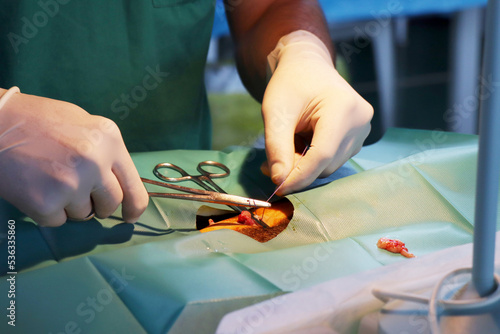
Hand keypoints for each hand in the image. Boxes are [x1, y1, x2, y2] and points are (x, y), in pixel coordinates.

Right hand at [0, 89, 148, 225]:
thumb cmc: (36, 121)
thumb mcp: (82, 124)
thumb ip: (105, 151)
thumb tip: (119, 182)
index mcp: (109, 139)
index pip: (134, 186)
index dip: (134, 207)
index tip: (130, 217)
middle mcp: (96, 162)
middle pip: (111, 204)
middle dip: (99, 206)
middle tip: (79, 194)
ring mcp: (72, 184)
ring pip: (84, 214)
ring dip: (69, 205)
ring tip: (49, 180)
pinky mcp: (46, 203)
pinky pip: (57, 221)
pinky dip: (47, 211)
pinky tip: (35, 188)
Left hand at [261, 30, 372, 194]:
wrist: (307, 66)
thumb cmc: (289, 84)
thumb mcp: (275, 112)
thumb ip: (277, 147)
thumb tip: (279, 181)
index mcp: (343, 108)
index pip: (322, 155)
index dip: (299, 176)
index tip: (277, 188)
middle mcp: (360, 121)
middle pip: (326, 164)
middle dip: (298, 169)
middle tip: (272, 161)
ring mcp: (363, 130)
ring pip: (330, 166)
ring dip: (305, 164)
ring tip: (289, 142)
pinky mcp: (359, 137)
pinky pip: (334, 160)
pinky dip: (314, 159)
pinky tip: (303, 141)